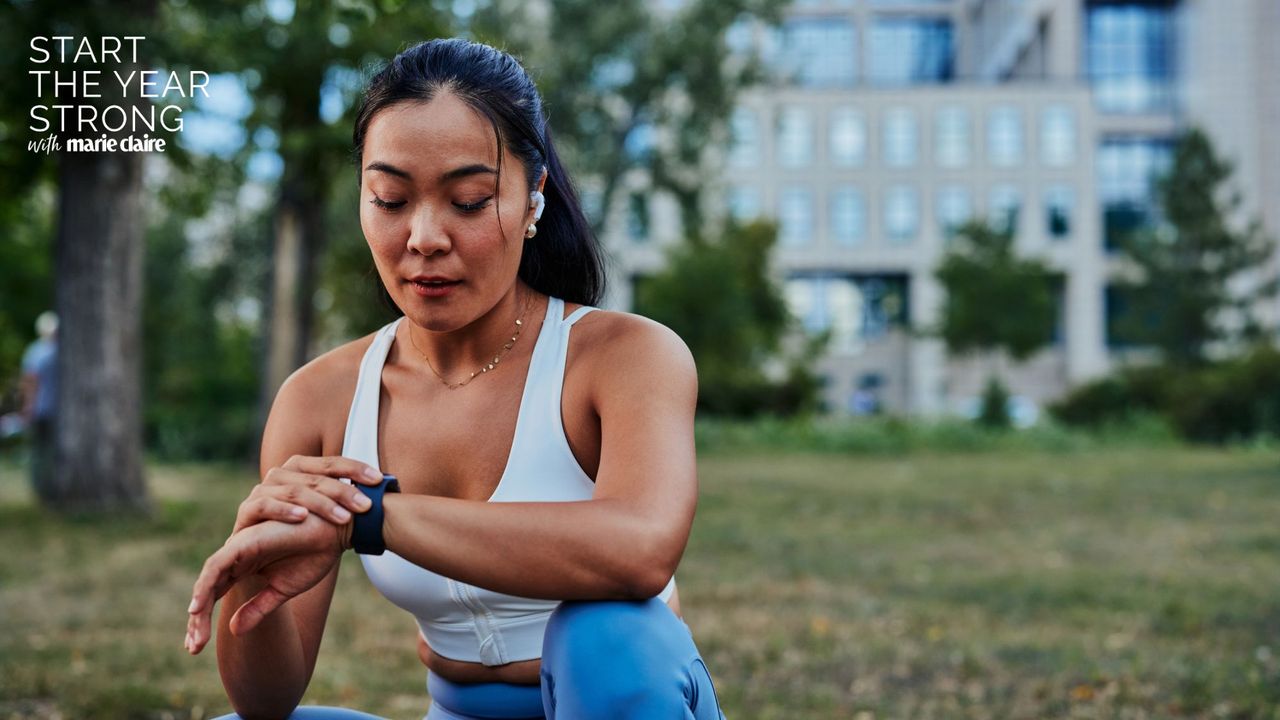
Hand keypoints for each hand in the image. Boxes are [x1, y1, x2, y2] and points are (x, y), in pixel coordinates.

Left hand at [185, 513, 347, 654]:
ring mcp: (239, 547)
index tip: (196, 647)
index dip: (203, 621)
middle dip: (197, 619)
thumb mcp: (281, 590)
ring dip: (199, 606)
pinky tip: (198, 606)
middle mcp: (237, 556)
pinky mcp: (244, 542)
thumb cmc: (312, 555)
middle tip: (194, 648)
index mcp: (244, 566)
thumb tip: (233, 631)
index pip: (215, 594)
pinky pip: (217, 565)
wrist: (333, 534)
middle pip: (207, 589)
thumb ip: (258, 608)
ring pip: (208, 578)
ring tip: (196, 634)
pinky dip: (206, 585)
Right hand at [233, 455, 384, 533]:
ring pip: (294, 490)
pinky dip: (284, 510)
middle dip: (344, 490)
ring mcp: (262, 491)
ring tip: (343, 517)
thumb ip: (344, 501)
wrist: (262, 565)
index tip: (378, 480)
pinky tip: (302, 517)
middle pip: (316, 476)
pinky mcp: (246, 511)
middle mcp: (281, 475)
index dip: (355, 468)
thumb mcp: (324, 517)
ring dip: (321, 503)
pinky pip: (264, 505)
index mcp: (300, 469)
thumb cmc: (298, 536)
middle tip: (366, 506)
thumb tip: (383, 491)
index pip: (331, 463)